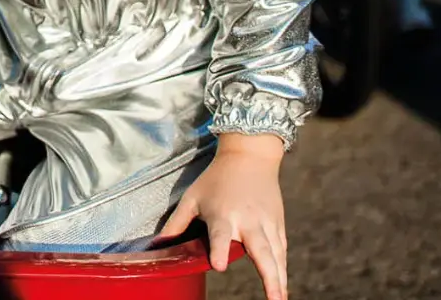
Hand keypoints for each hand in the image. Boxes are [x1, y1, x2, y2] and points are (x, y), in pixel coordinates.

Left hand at [160, 133, 286, 299]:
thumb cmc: (216, 178)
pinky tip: (283, 285)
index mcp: (223, 215)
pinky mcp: (277, 223)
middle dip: (267, 275)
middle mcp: (247, 221)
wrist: (249, 154)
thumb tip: (158, 244)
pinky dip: (283, 267)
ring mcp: (266, 223)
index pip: (220, 236)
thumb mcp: (193, 196)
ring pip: (275, 254)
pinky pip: (281, 249)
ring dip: (279, 278)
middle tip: (273, 298)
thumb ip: (177, 222)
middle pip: (259, 250)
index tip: (218, 265)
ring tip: (280, 299)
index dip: (219, 250)